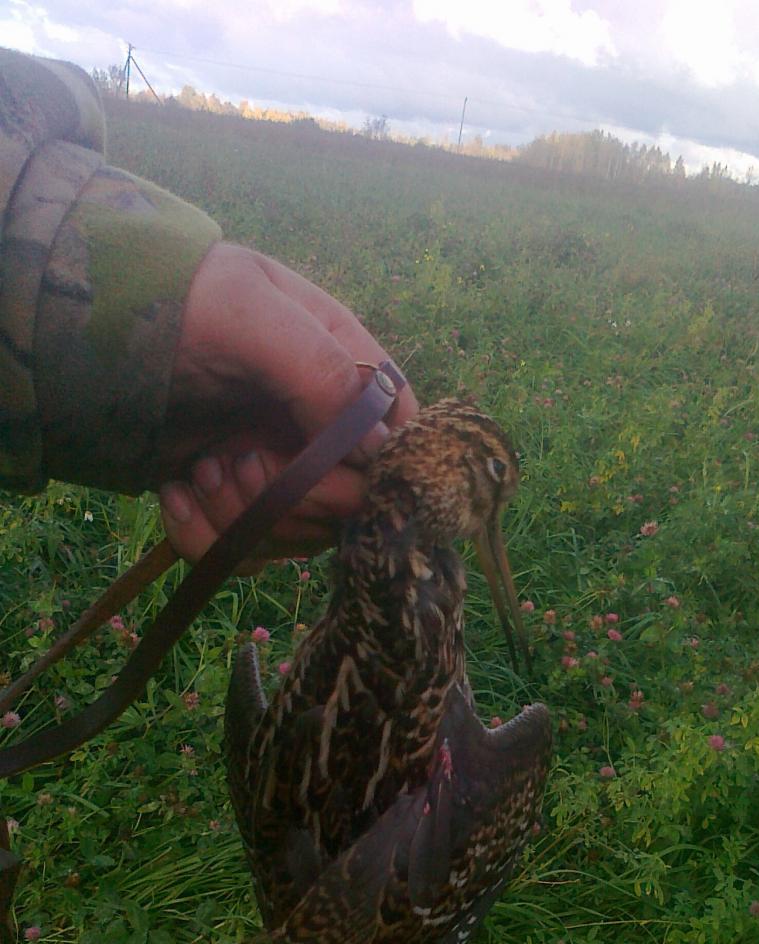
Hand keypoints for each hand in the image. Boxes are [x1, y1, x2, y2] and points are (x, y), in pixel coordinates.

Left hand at [157, 243, 416, 564]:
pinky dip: (206, 539)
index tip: (330, 469)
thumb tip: (382, 448)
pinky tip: (176, 493)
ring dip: (240, 517)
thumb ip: (324, 372)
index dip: (374, 468)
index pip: (398, 437)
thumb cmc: (178, 302)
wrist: (88, 329)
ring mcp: (276, 470)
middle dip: (291, 498)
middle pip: (350, 505)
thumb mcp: (253, 315)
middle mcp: (319, 427)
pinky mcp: (232, 503)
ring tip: (200, 468)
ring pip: (295, 537)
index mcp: (344, 371)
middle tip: (236, 460)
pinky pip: (242, 553)